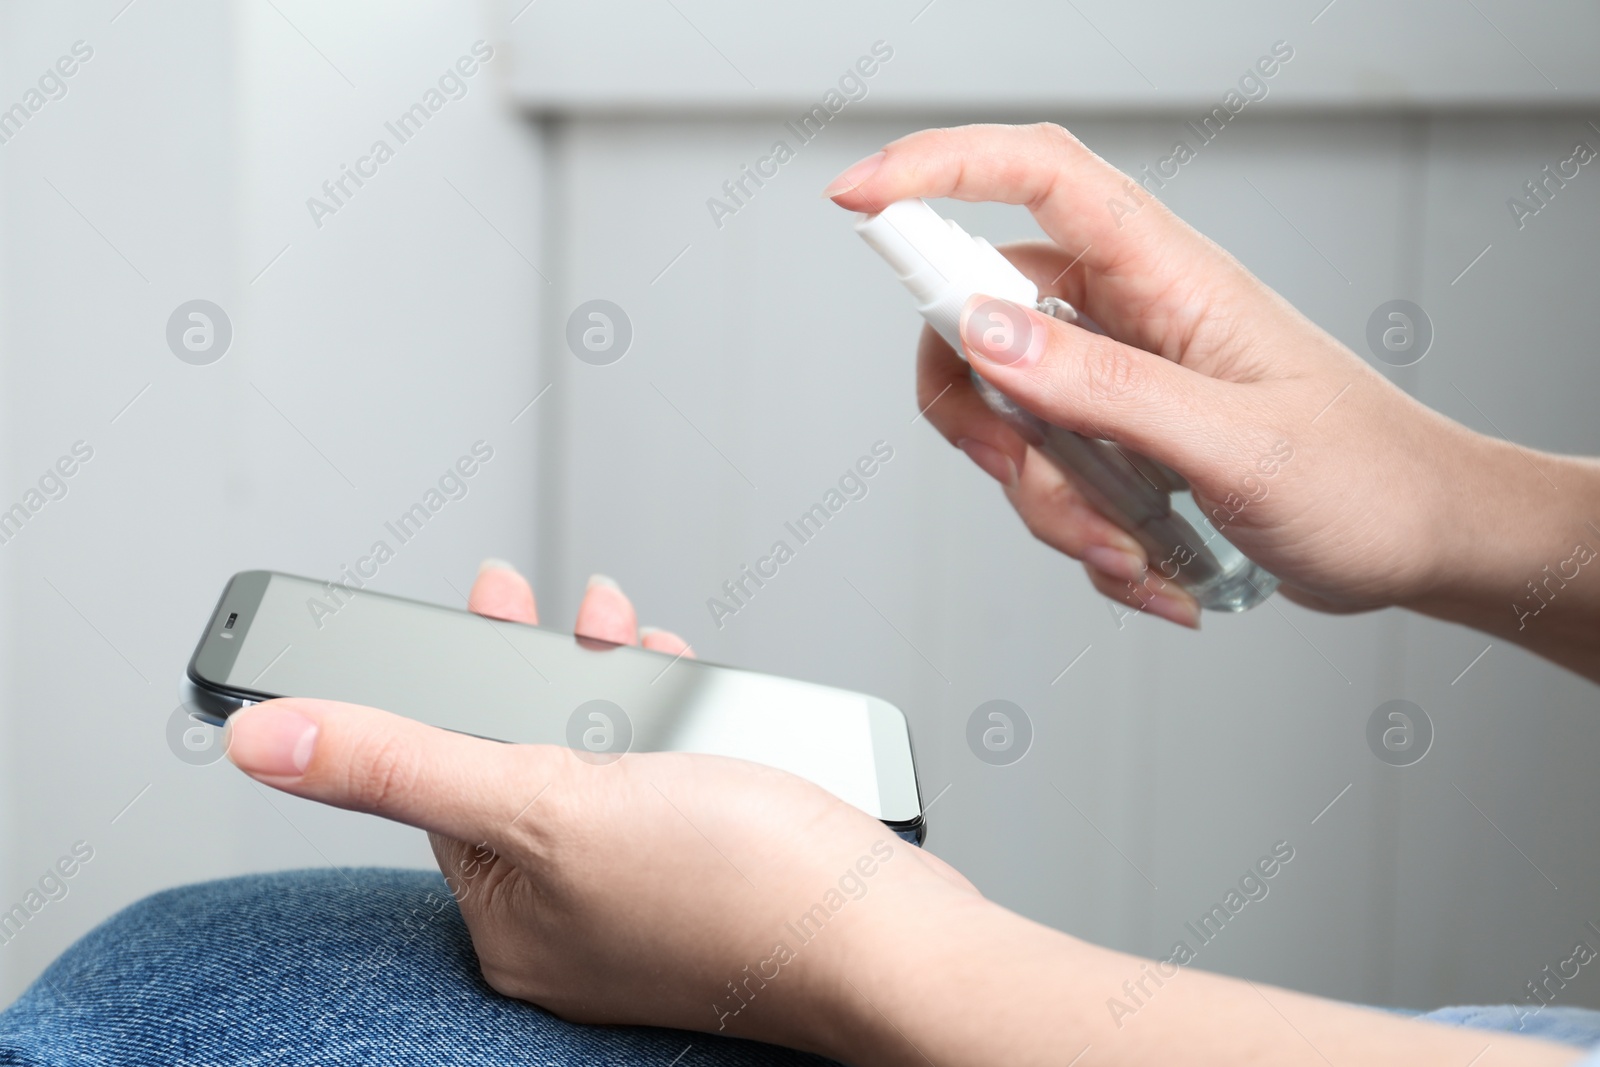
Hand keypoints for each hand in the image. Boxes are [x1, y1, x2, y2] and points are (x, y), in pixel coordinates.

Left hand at [224, 561, 977, 1056]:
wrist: (893, 936)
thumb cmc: (737, 890)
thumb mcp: (544, 804)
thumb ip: (402, 763)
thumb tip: (264, 740)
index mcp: (507, 914)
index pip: (440, 776)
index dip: (442, 681)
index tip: (458, 604)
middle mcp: (568, 913)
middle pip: (518, 758)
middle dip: (527, 666)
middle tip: (522, 599)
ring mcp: (643, 891)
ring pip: (596, 756)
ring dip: (599, 677)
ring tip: (614, 626)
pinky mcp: (708, 865)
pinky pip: (659, 774)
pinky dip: (662, 715)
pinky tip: (681, 679)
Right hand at [825, 123, 1499, 625]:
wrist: (1417, 539)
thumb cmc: (1365, 477)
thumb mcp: (1233, 441)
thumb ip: (1104, 386)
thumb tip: (987, 334)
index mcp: (1167, 276)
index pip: (1038, 175)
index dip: (940, 166)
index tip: (860, 198)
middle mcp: (1130, 313)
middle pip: (981, 315)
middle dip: (981, 415)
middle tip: (1020, 469)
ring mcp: (1119, 377)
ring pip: (1008, 415)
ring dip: (1044, 500)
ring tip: (1126, 547)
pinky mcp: (1119, 435)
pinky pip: (1046, 475)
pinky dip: (1079, 535)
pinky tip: (1151, 564)